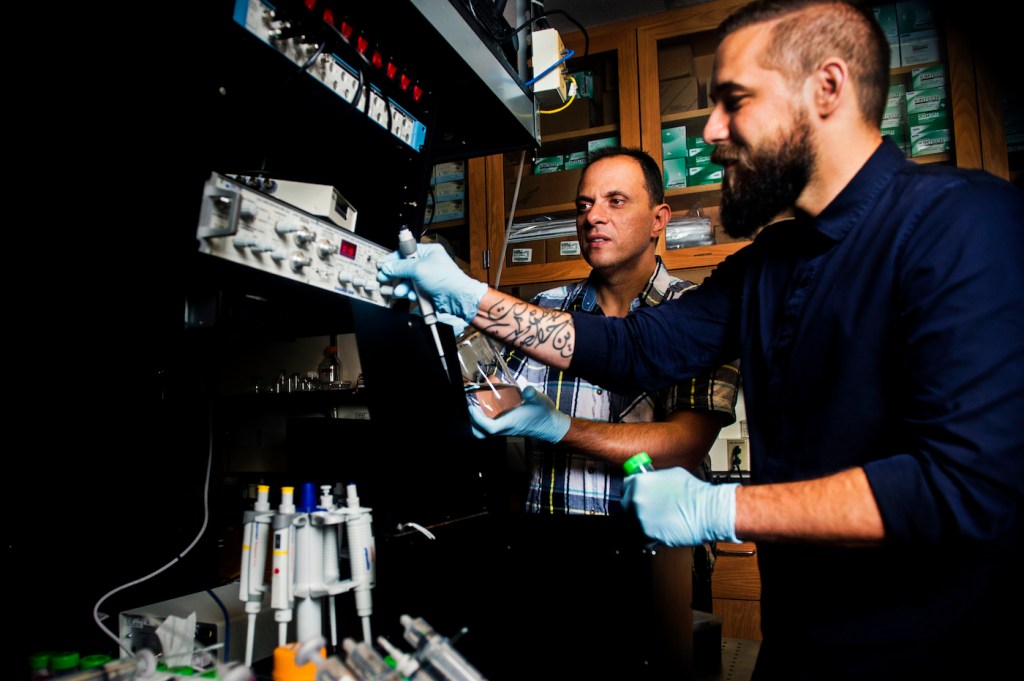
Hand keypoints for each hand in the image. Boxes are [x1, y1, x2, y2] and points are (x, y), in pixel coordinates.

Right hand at [377, 243, 487, 323]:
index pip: (406, 251)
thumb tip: (387, 267)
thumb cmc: (446, 279)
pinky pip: (414, 290)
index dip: (393, 258)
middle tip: (383, 279)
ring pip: (408, 280)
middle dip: (395, 274)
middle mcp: (428, 263)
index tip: (383, 264)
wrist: (457, 299)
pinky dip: (410, 293)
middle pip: (405, 267)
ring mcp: (428, 277)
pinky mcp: (428, 289)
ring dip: (402, 286)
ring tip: (398, 291)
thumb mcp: (418, 269)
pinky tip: (411, 295)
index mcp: (429, 251)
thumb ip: (400, 267)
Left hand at [469, 385, 570, 441]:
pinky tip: (482, 406)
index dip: (477, 419)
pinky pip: (488, 427)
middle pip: (480, 433)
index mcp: (509, 423)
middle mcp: (504, 428)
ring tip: (472, 404)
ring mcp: (503, 429)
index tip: (470, 406)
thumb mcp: (539, 400)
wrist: (550, 425)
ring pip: (482, 431)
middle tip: (467, 405)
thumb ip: (532, 394)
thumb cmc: (544, 414)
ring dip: (474, 421)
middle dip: (470, 422)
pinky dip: (481, 419)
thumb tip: (526, 389)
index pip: (489, 427)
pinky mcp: (504, 427)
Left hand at [622, 468, 739, 545]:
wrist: (706, 510)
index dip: (631, 491)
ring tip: (656, 522)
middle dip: (634, 508)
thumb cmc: (693, 492)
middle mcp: (636, 500)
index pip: (625, 487)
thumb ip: (653, 478)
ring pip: (633, 523)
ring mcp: (640, 518)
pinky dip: (649, 536)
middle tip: (647, 510)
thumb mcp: (670, 474)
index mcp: (639, 483)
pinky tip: (660, 531)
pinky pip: (642, 536)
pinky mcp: (648, 534)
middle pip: (625, 506)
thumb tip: (650, 481)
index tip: (636, 495)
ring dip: (641, 523)